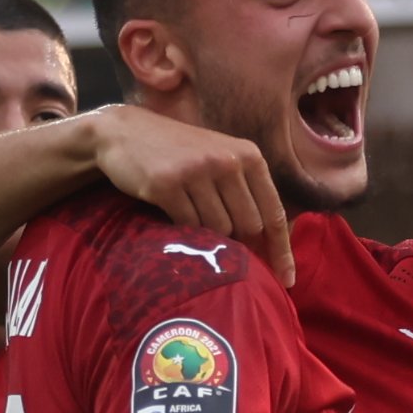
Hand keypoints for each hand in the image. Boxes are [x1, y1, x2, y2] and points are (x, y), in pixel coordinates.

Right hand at [88, 107, 293, 265]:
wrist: (125, 132)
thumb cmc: (179, 153)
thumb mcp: (220, 159)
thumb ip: (246, 192)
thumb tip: (267, 245)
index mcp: (248, 156)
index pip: (273, 213)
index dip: (281, 251)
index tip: (287, 280)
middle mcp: (227, 161)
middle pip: (248, 226)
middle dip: (240, 246)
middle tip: (224, 253)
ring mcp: (197, 171)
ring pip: (219, 229)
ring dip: (208, 235)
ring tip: (190, 220)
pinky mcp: (167, 184)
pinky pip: (188, 225)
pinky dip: (184, 229)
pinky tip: (172, 214)